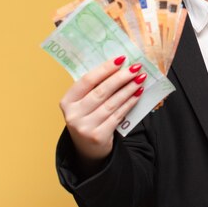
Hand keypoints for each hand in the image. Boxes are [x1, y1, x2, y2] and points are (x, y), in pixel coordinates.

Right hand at [59, 56, 145, 171]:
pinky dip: (129, 103)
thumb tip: (119, 66)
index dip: (105, 68)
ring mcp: (85, 127)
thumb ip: (94, 88)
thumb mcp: (83, 103)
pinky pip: (118, 115)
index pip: (87, 80)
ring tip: (140, 79)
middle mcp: (73, 115)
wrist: (88, 149)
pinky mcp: (98, 136)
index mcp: (67, 101)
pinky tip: (138, 94)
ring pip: (111, 103)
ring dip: (128, 89)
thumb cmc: (88, 118)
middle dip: (121, 77)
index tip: (121, 59)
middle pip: (101, 91)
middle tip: (136, 67)